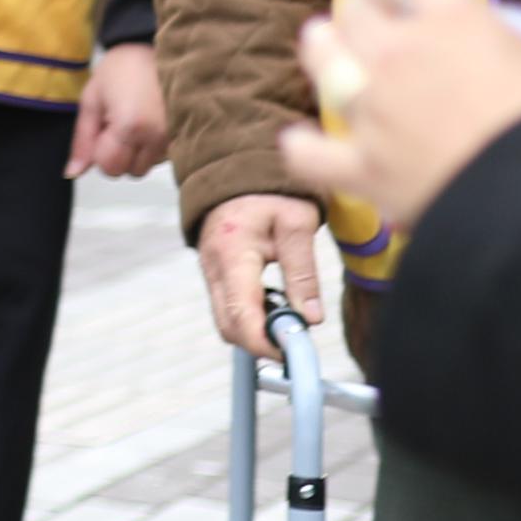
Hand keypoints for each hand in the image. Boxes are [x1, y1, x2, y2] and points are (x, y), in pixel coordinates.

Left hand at [68, 42, 168, 181]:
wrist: (162, 46)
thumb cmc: (122, 68)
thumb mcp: (92, 99)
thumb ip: (82, 139)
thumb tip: (72, 173)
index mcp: (130, 127)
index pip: (109, 168)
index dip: (101, 151)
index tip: (105, 126)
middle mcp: (157, 137)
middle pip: (130, 171)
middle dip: (120, 154)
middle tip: (120, 122)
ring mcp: (176, 138)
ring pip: (148, 166)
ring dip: (139, 151)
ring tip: (138, 119)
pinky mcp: (189, 135)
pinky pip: (165, 157)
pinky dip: (155, 147)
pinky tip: (153, 122)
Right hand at [196, 193, 325, 352]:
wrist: (239, 168)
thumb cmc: (271, 191)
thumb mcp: (297, 224)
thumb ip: (303, 271)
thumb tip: (311, 318)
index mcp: (232, 254)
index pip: (241, 314)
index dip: (264, 342)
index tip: (292, 352)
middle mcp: (213, 267)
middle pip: (228, 326)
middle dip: (260, 342)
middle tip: (296, 340)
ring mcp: (210, 272)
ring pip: (225, 320)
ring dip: (255, 330)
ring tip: (290, 320)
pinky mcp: (215, 274)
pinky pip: (227, 307)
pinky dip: (250, 317)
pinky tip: (277, 306)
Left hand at [280, 0, 520, 234]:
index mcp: (455, 20)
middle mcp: (402, 56)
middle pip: (352, 14)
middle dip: (353, 10)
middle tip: (356, 15)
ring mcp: (375, 112)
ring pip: (322, 66)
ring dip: (321, 52)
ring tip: (320, 44)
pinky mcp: (364, 170)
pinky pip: (310, 153)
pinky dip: (302, 146)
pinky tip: (299, 140)